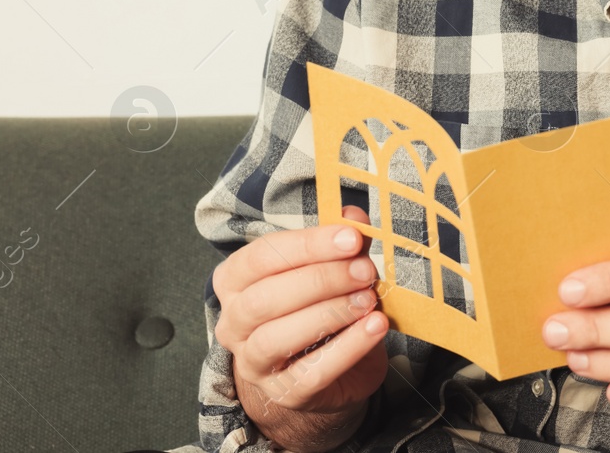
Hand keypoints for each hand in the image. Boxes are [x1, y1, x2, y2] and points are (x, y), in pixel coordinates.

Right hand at [212, 205, 388, 438]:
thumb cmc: (321, 305)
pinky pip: (311, 372)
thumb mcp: (331, 268)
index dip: (308, 245)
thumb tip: (354, 217)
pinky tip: (375, 327)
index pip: (262, 256)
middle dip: (320, 280)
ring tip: (369, 300)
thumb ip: (340, 242)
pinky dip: (348, 348)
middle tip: (365, 271)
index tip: (352, 238)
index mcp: (237, 280)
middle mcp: (234, 321)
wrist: (330, 367)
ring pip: (277, 337)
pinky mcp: (284, 392)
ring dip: (329, 314)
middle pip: (265, 298)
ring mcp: (253, 361)